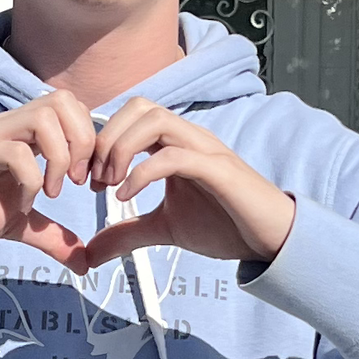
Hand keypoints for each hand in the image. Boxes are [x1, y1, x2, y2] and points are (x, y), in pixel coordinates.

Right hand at [0, 94, 98, 265]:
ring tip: (54, 192)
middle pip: (64, 101)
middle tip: (79, 182)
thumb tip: (84, 262)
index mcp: (26, 135)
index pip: (73, 109)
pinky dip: (30, 180)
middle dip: (83, 142)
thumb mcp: (17, 225)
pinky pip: (15, 151)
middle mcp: (11, 125)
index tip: (90, 182)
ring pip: (44, 115)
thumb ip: (51, 237)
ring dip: (61, 156)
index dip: (91, 142)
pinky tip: (23, 204)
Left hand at [69, 99, 296, 271]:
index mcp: (176, 143)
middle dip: (107, 138)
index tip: (89, 179)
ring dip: (122, 148)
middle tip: (94, 179)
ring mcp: (206, 150)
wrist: (269, 241)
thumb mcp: (165, 228)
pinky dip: (143, 172)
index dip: (102, 140)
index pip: (131, 115)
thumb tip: (90, 252)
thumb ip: (127, 233)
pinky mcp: (219, 170)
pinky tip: (127, 196)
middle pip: (139, 106)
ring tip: (110, 184)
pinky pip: (175, 155)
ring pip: (155, 120)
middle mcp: (190, 137)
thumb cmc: (225, 225)